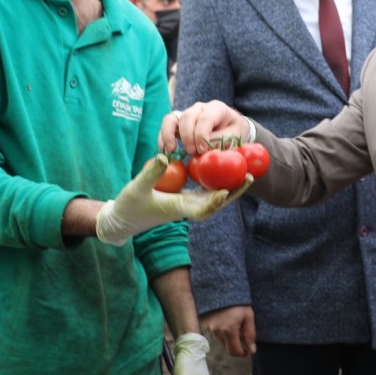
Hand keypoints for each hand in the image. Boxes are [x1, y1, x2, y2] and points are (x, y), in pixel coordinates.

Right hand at [95, 154, 250, 245]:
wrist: (124, 217)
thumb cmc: (129, 206)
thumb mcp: (136, 188)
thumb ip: (150, 173)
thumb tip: (163, 157)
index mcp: (179, 208)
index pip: (203, 210)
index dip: (215, 202)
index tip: (224, 192)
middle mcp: (189, 207)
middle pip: (217, 201)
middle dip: (234, 191)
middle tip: (250, 176)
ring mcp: (189, 202)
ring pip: (215, 194)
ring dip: (231, 184)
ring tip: (246, 170)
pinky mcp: (187, 196)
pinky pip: (207, 188)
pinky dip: (218, 179)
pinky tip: (227, 166)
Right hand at [159, 102, 250, 155]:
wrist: (231, 129)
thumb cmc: (234, 132)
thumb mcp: (234, 136)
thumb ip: (220, 140)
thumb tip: (203, 147)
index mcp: (216, 108)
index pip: (206, 118)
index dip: (202, 134)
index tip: (203, 149)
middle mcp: (200, 108)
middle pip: (188, 117)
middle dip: (188, 136)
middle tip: (192, 151)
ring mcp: (188, 114)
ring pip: (172, 118)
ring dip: (169, 134)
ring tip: (171, 150)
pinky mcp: (179, 123)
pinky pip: (167, 127)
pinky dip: (163, 138)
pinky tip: (165, 150)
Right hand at [202, 306, 255, 357]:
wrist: (222, 290)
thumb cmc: (238, 303)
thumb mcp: (248, 317)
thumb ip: (250, 335)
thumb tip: (252, 350)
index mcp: (229, 329)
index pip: (234, 351)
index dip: (242, 353)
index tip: (248, 350)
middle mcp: (217, 331)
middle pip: (227, 349)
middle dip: (237, 349)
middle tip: (245, 344)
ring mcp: (210, 329)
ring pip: (222, 343)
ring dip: (230, 341)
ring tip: (237, 329)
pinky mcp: (206, 325)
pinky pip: (217, 336)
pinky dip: (224, 335)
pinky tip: (229, 325)